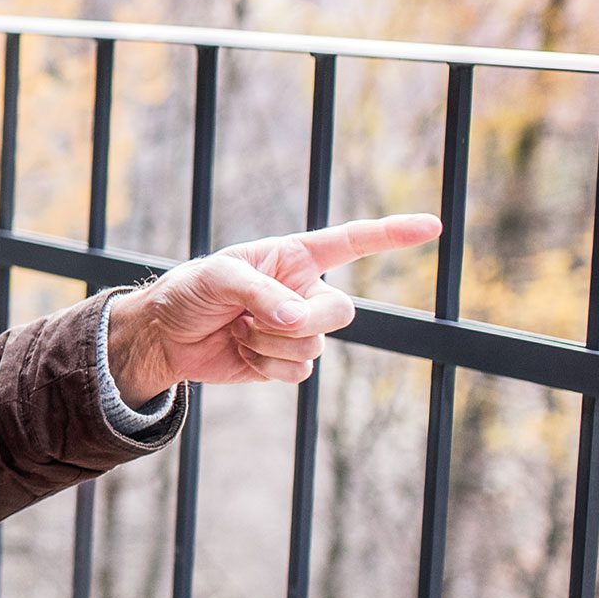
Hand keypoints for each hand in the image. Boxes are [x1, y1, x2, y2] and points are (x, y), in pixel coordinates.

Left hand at [107, 213, 444, 404]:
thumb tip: (298, 319)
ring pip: (316, 345)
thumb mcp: (218, 278)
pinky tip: (242, 352)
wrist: (165, 336)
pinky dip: (267, 366)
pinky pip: (299, 372)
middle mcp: (304, 291)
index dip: (393, 234)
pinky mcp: (285, 361)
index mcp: (295, 256)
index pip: (353, 242)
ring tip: (237, 330)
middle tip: (257, 317)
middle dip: (302, 320)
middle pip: (341, 311)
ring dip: (271, 343)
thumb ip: (260, 293)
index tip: (433, 226)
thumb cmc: (190, 292)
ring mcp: (298, 328)